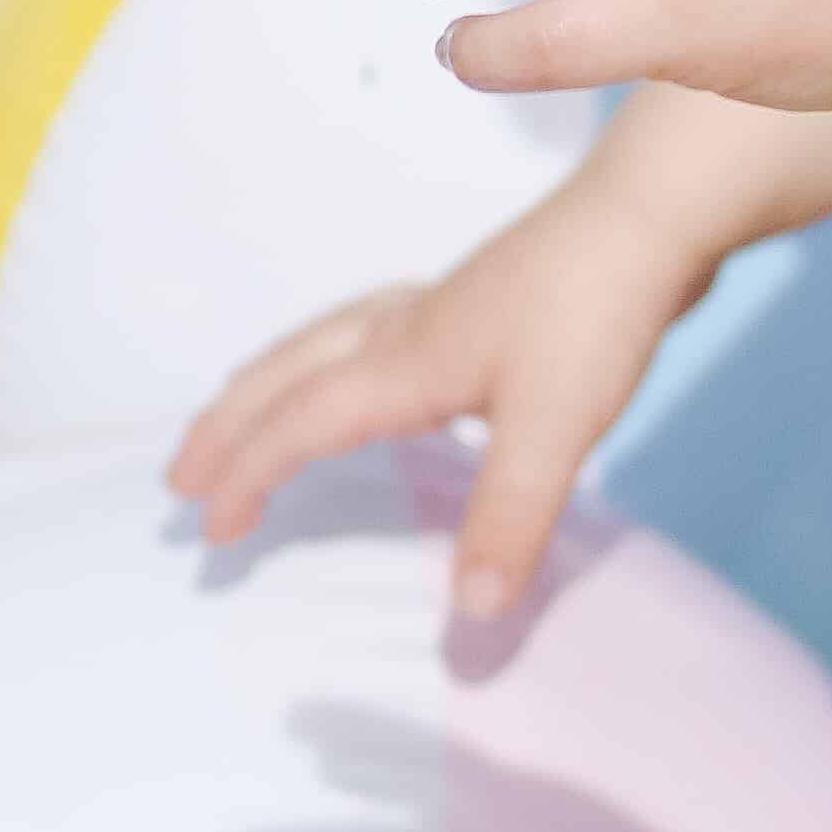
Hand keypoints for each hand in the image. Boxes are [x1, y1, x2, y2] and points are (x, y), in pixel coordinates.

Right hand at [164, 167, 710, 610]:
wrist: (651, 217)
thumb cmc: (597, 311)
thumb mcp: (555, 428)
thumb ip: (509, 518)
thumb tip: (469, 613)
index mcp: (404, 364)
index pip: (299, 425)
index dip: (249, 477)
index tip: (210, 532)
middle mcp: (406, 330)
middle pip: (287, 373)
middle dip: (228, 427)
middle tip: (180, 476)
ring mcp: (440, 309)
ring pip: (323, 344)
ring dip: (270, 382)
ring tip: (240, 409)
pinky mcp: (477, 303)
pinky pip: (367, 334)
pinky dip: (334, 357)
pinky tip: (369, 374)